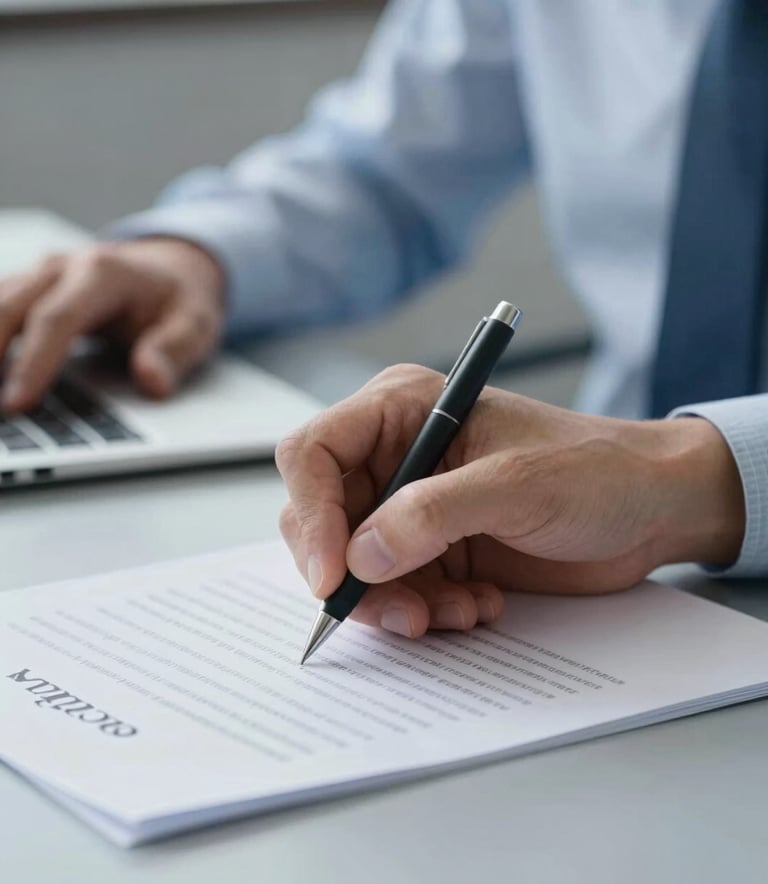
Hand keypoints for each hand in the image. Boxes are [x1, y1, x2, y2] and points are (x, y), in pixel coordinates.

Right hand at [0, 237, 224, 411]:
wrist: (171, 267)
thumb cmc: (179, 299)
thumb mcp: (195, 325)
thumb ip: (173, 351)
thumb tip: (152, 381)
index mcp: (104, 273)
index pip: (57, 319)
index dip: (34, 363)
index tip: (17, 404)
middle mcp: (63, 267)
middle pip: (8, 308)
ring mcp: (40, 276)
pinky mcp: (28, 289)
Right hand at [277, 365, 744, 637]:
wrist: (651, 511)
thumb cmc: (596, 471)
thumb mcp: (516, 485)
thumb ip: (432, 515)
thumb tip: (358, 557)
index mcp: (403, 410)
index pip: (314, 453)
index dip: (311, 515)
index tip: (332, 576)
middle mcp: (397, 456)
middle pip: (325, 518)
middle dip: (354, 574)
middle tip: (402, 612)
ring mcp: (413, 506)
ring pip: (357, 567)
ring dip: (397, 602)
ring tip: (456, 612)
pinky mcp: (434, 549)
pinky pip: (397, 591)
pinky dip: (427, 610)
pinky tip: (477, 605)